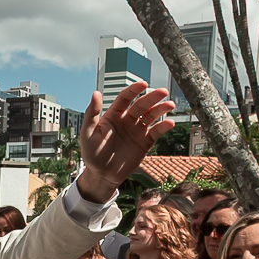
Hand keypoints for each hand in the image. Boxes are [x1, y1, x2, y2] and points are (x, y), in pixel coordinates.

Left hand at [75, 82, 175, 202]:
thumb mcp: (88, 133)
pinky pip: (156, 132)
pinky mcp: (145, 142)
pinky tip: (169, 123)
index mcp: (114, 114)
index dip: (134, 90)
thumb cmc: (92, 153)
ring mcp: (137, 130)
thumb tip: (95, 93)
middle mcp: (127, 120)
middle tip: (163, 92)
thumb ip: (92, 113)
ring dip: (161, 109)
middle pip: (141, 105)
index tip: (143, 84)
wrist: (102, 174)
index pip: (125, 98)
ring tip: (170, 105)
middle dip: (152, 97)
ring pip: (151, 116)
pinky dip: (163, 127)